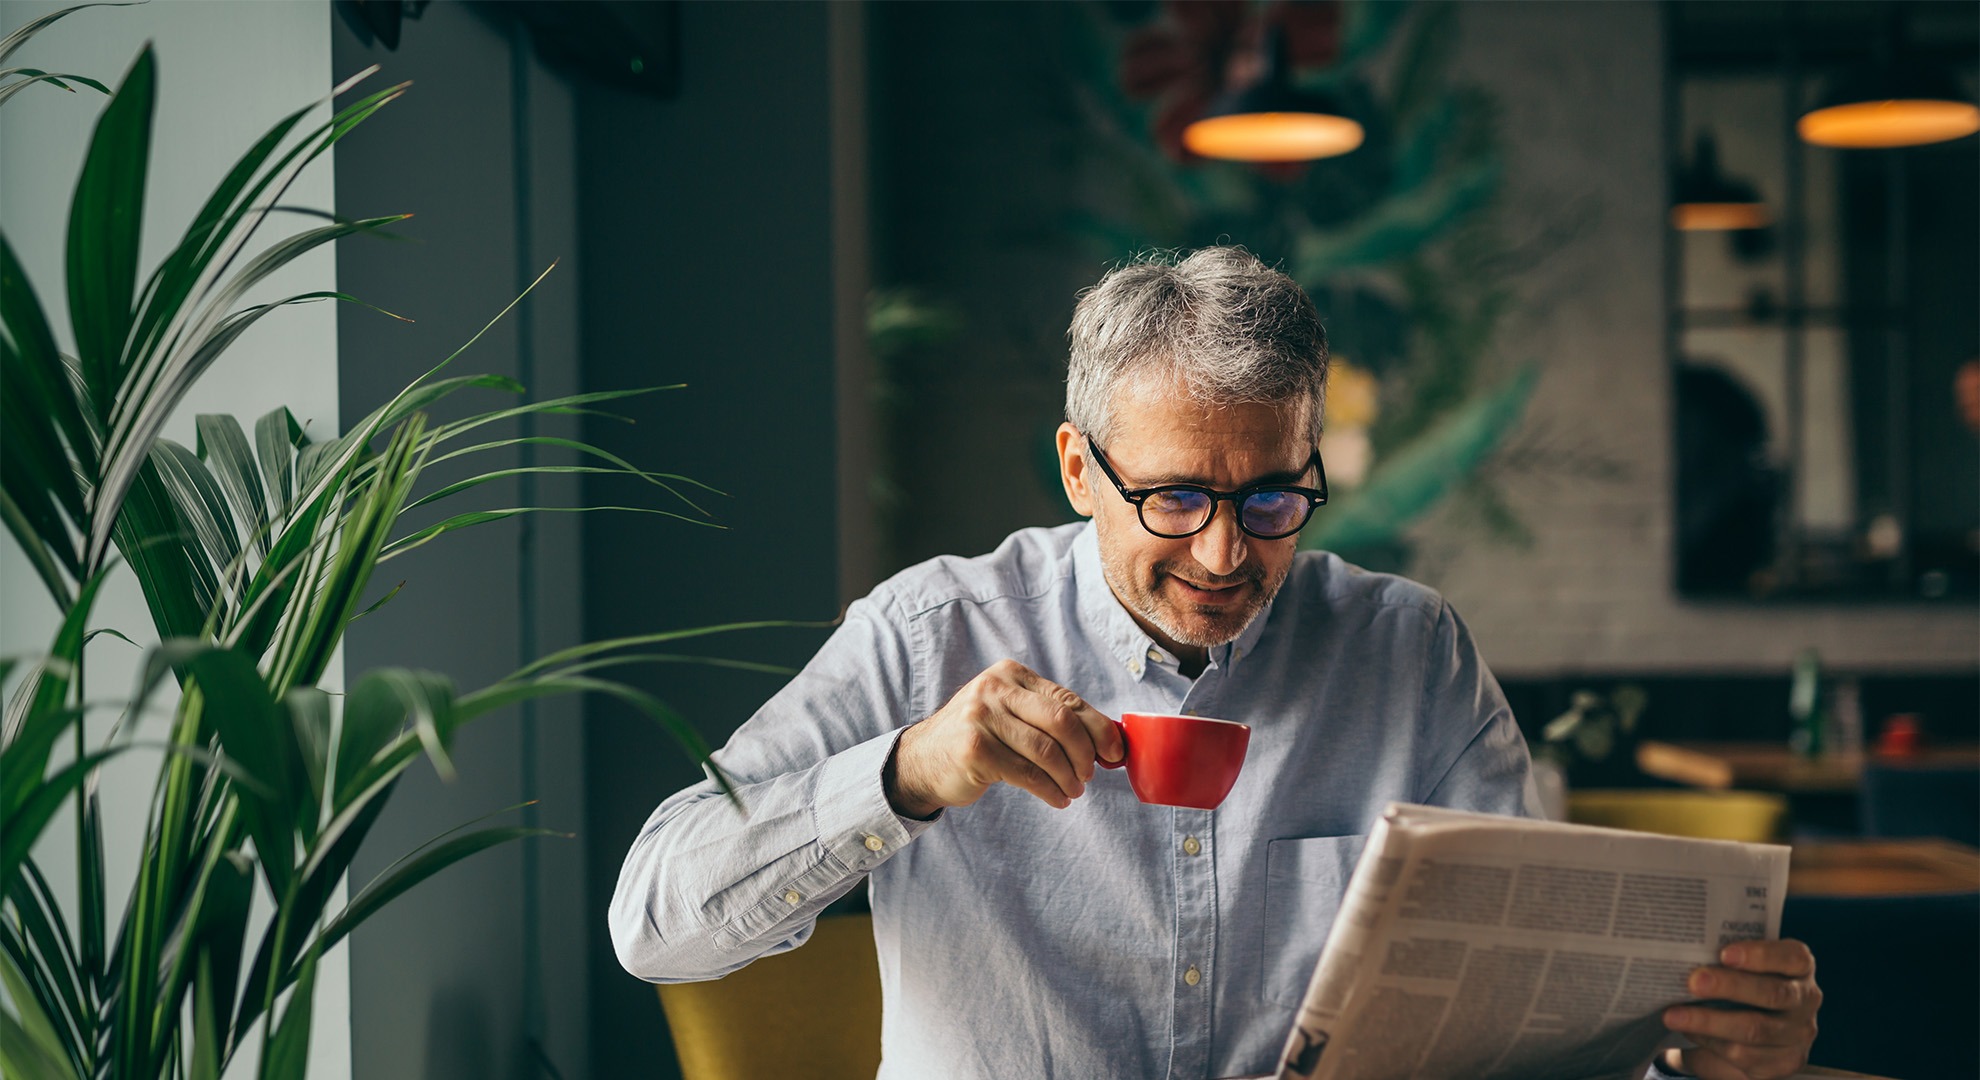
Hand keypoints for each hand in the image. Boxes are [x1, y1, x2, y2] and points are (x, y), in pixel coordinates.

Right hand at [885, 659, 1121, 817]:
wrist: (923, 761)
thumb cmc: (979, 739)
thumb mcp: (1010, 715)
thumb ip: (1049, 718)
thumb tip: (1107, 740)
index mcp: (1010, 674)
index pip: (1067, 699)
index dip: (1098, 727)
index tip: (1114, 752)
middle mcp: (994, 688)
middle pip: (1061, 721)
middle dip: (1084, 753)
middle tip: (1089, 776)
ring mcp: (981, 717)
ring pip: (1046, 751)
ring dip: (1067, 777)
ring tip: (1072, 791)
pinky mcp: (975, 749)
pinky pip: (1027, 774)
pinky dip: (1049, 790)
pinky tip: (1056, 798)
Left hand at [1660, 939, 1820, 1078]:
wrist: (1741, 1032)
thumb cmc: (1736, 985)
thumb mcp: (1736, 967)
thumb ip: (1721, 959)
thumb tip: (1683, 951)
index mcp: (1798, 967)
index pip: (1792, 957)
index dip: (1761, 954)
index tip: (1724, 953)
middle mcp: (1805, 1000)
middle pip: (1773, 993)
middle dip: (1730, 986)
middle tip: (1693, 982)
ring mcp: (1799, 1034)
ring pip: (1755, 1029)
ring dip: (1710, 1022)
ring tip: (1674, 1015)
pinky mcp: (1784, 1062)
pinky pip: (1746, 1055)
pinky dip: (1712, 1043)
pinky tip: (1690, 1032)